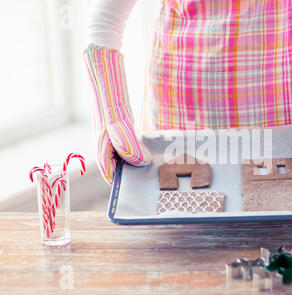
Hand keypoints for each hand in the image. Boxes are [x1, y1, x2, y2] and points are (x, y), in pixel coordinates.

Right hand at [84, 44, 151, 183]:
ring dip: (140, 163)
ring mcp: (113, 138)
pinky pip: (133, 145)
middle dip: (136, 175)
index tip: (142, 192)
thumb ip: (129, 146)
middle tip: (155, 181)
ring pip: (128, 158)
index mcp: (101, 150)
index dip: (125, 185)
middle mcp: (106, 147)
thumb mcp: (119, 126)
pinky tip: (155, 152)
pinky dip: (142, 150)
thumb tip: (142, 163)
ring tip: (159, 169)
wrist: (105, 74)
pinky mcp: (121, 129)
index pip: (112, 176)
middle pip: (121, 168)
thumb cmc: (108, 101)